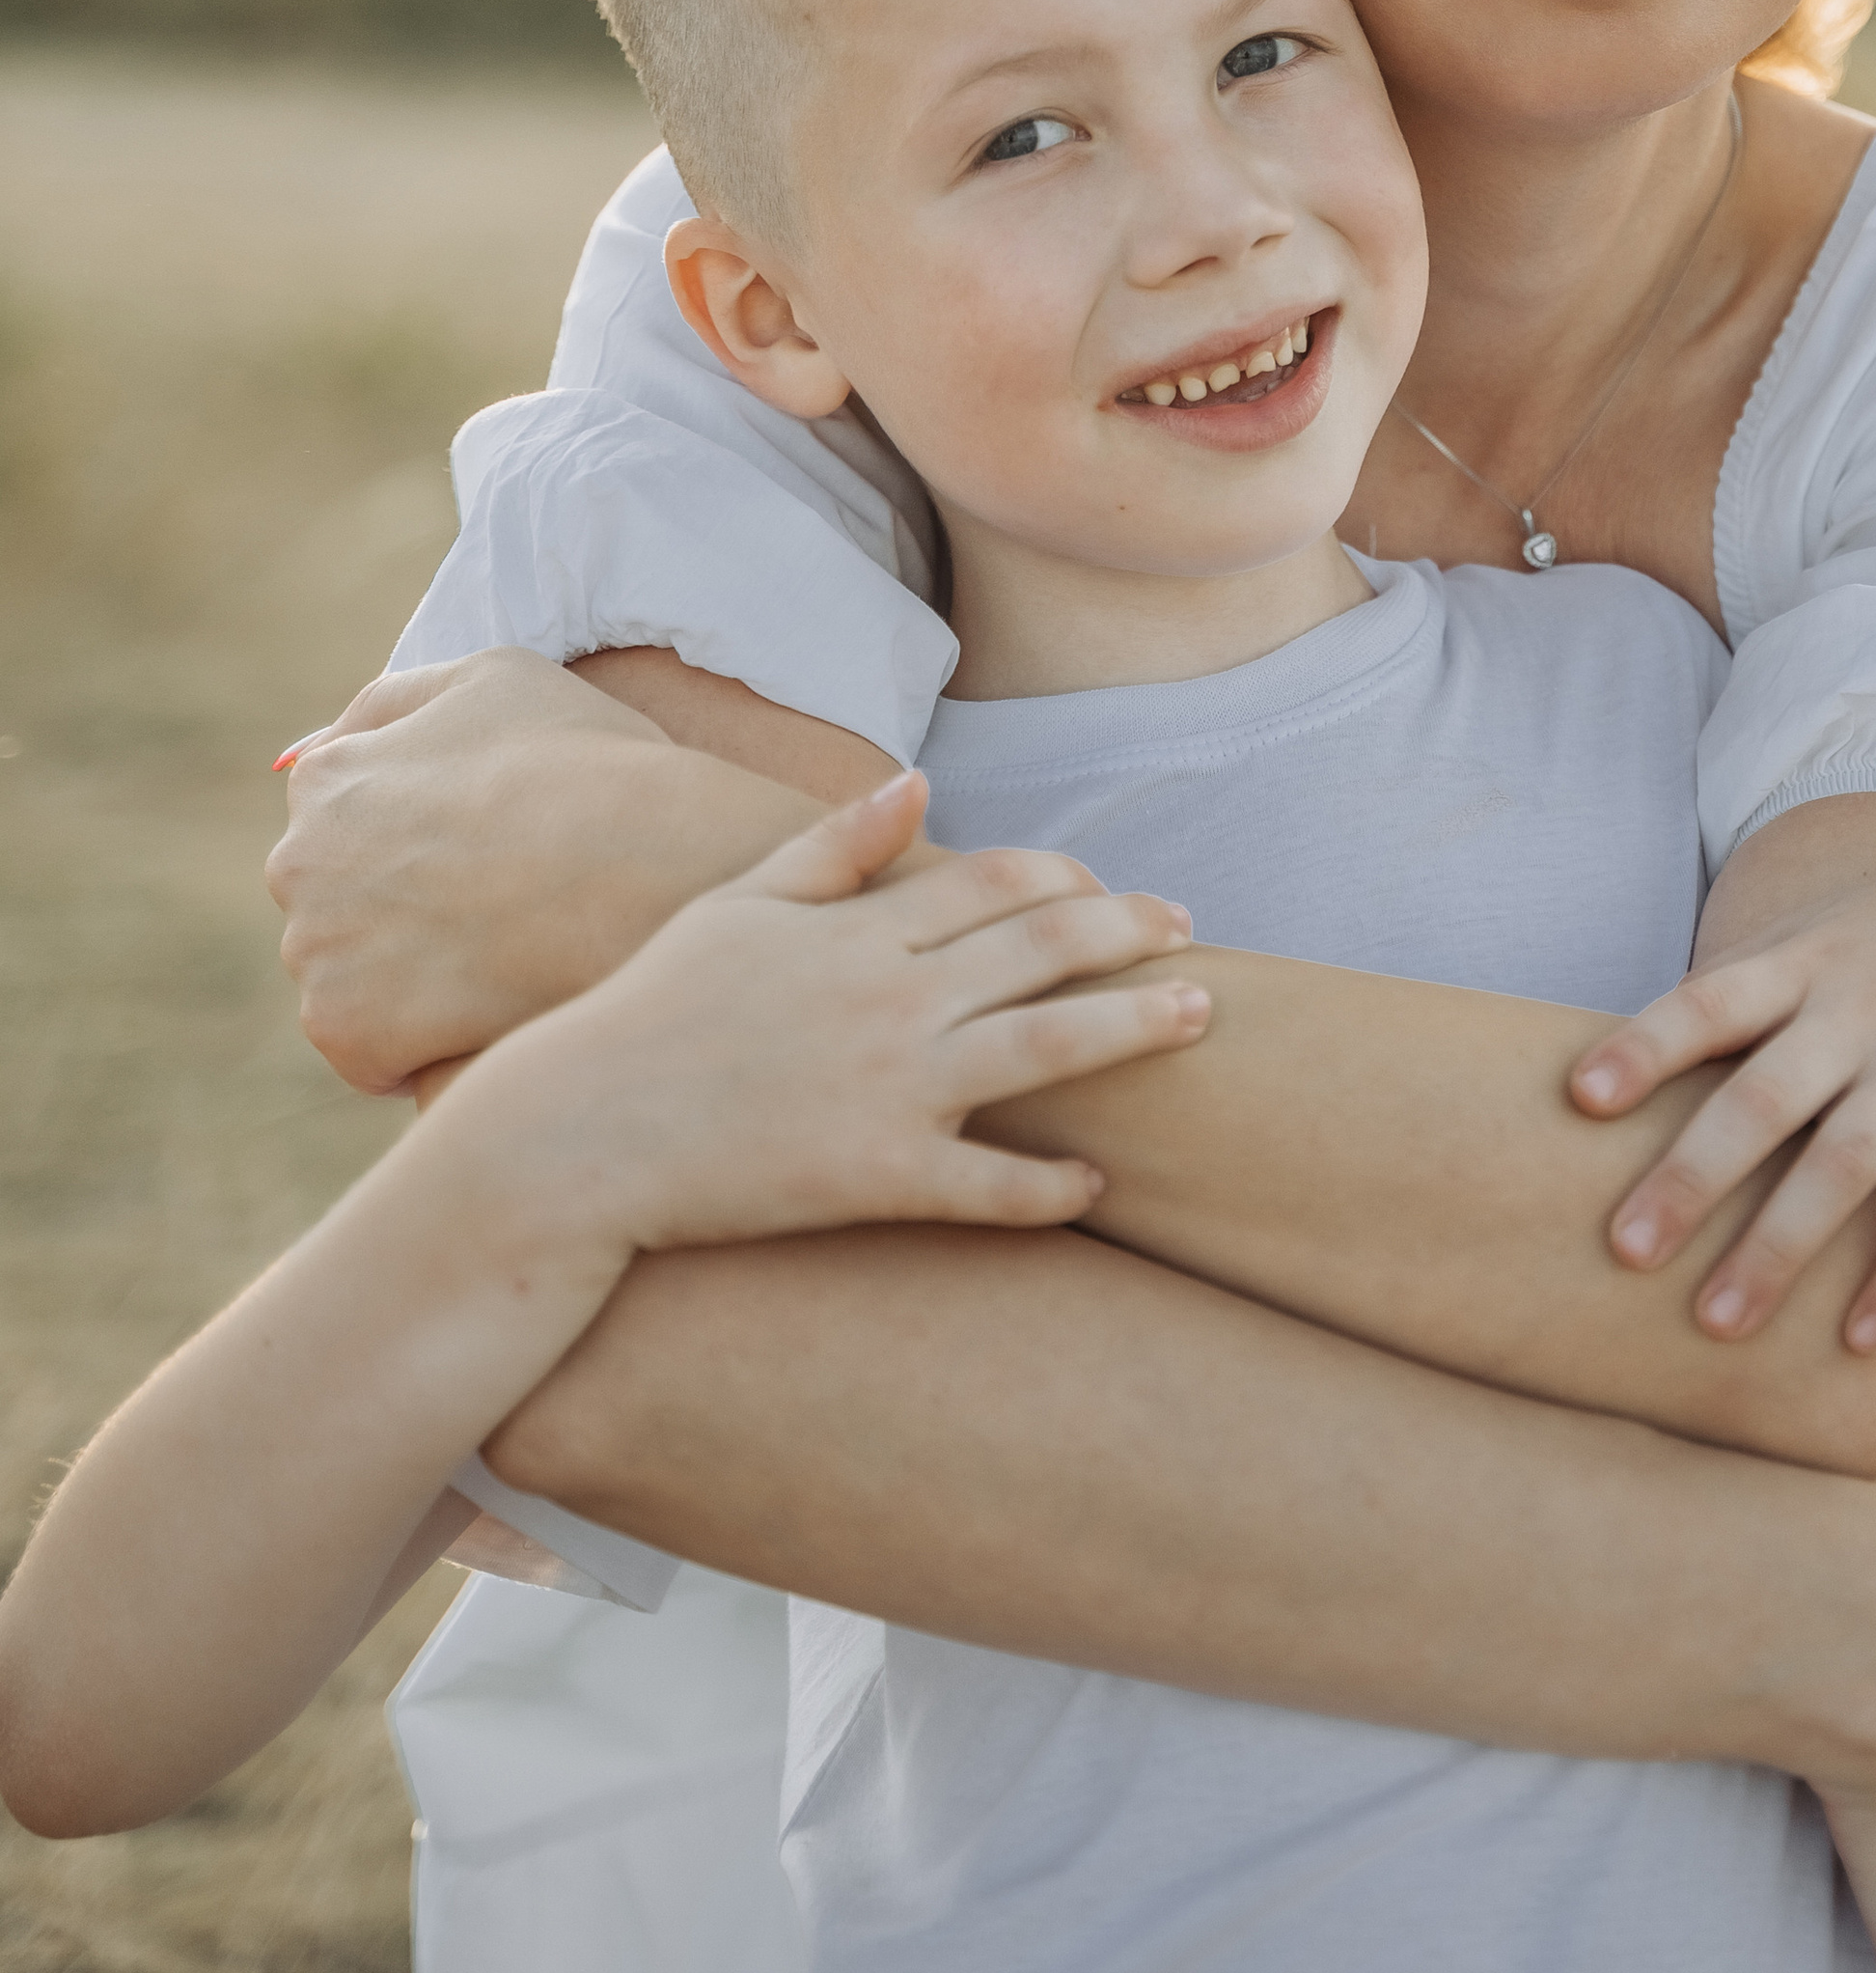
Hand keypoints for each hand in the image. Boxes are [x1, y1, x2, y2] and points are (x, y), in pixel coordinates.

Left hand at [269, 648, 815, 1091]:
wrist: (646, 865)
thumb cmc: (588, 761)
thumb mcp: (493, 678)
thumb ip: (390, 706)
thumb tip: (296, 757)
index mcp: (328, 778)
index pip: (346, 824)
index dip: (423, 843)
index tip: (485, 855)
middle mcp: (298, 862)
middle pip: (338, 904)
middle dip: (400, 914)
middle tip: (499, 913)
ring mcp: (315, 950)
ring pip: (350, 979)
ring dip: (407, 983)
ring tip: (501, 964)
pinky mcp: (346, 1030)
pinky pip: (371, 1053)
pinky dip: (417, 1048)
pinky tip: (487, 1017)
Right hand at [467, 771, 1210, 1245]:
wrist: (579, 1135)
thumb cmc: (651, 1013)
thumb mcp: (737, 905)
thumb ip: (832, 845)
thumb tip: (917, 784)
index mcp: (858, 929)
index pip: (997, 883)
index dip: (1069, 881)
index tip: (1115, 893)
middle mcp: (890, 998)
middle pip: (1043, 949)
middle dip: (1130, 934)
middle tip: (1190, 934)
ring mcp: (889, 1087)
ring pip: (1045, 1048)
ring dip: (1133, 1028)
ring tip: (1199, 1016)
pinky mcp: (876, 1176)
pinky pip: (989, 1186)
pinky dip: (1049, 1188)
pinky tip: (1095, 1185)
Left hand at [1570, 841, 1875, 1351]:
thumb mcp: (1831, 932)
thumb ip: (1750, 983)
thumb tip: (1638, 1044)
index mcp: (1806, 967)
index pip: (1708, 1002)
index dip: (1643, 1046)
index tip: (1580, 1097)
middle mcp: (1858, 1016)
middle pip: (1761, 1101)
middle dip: (1691, 1177)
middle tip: (1625, 1252)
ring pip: (1842, 1167)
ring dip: (1778, 1249)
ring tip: (1715, 1324)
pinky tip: (1863, 1340)